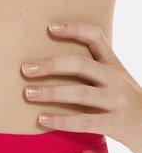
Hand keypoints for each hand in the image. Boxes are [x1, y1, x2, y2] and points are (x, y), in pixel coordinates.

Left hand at [21, 22, 141, 152]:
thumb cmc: (126, 107)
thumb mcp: (116, 83)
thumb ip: (94, 74)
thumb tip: (53, 67)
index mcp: (115, 66)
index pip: (96, 38)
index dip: (74, 29)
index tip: (49, 27)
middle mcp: (116, 80)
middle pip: (81, 64)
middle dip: (51, 65)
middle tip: (25, 69)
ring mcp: (117, 102)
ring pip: (80, 93)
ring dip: (51, 93)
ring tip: (27, 94)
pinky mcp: (115, 124)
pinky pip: (84, 121)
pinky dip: (61, 121)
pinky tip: (41, 120)